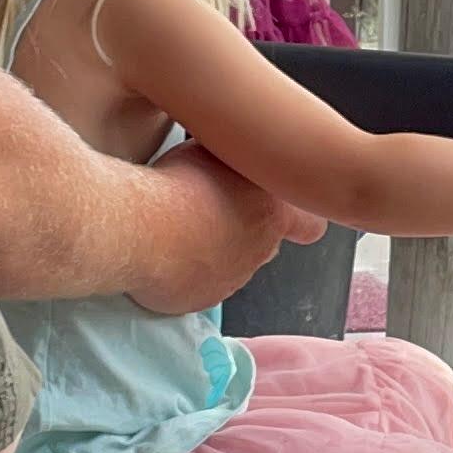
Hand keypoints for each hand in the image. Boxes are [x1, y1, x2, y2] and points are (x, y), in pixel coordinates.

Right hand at [131, 140, 322, 312]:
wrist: (143, 227)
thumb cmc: (178, 182)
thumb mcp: (215, 153)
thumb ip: (236, 163)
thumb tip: (232, 152)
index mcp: (273, 213)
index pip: (310, 226)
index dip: (299, 222)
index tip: (282, 215)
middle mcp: (260, 250)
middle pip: (264, 245)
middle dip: (244, 233)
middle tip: (211, 213)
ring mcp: (233, 279)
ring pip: (232, 267)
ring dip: (213, 252)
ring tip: (180, 230)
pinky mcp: (203, 300)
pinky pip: (201, 286)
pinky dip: (188, 272)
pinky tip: (166, 253)